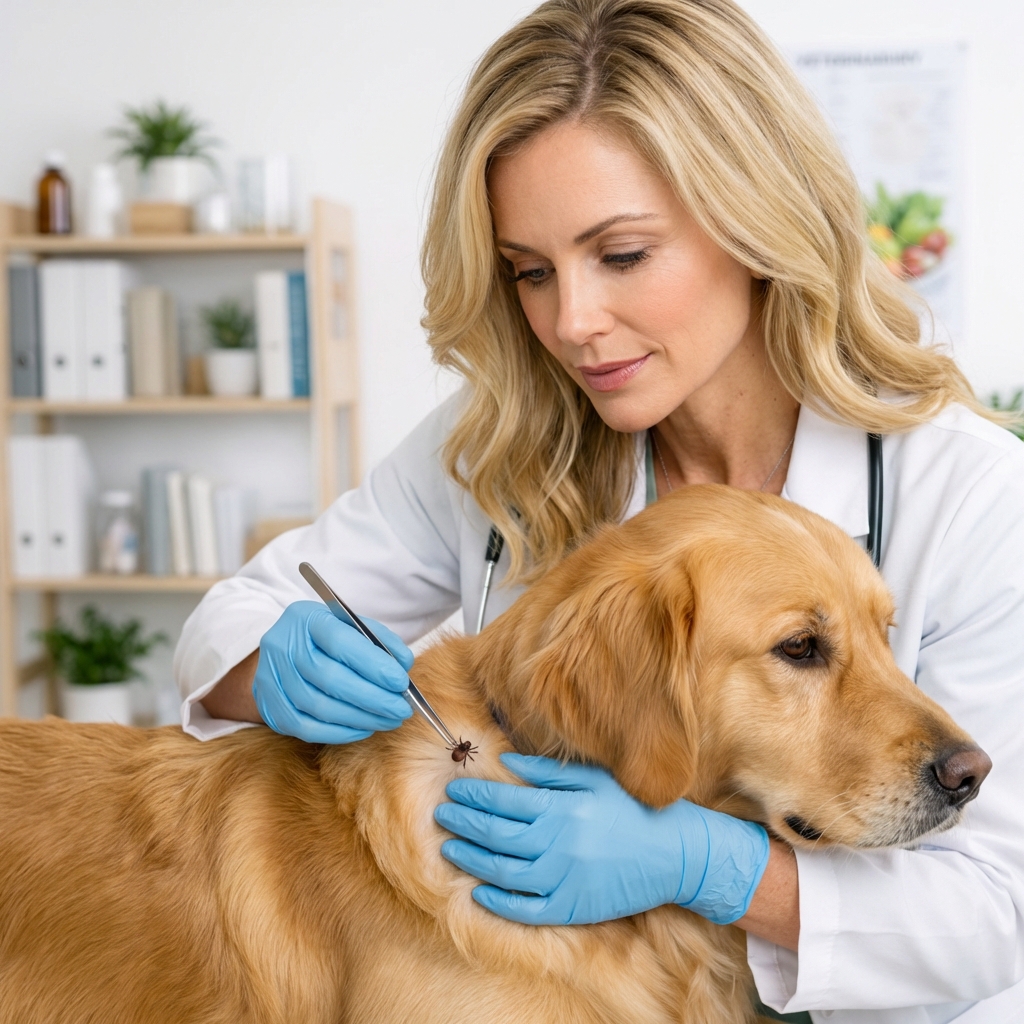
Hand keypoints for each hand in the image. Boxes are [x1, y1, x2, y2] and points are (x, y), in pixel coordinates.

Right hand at [253, 601, 412, 743]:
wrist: (283, 650)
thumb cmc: (326, 638)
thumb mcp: (351, 625)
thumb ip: (379, 641)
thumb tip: (402, 665)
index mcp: (305, 618)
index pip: (340, 641)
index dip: (373, 664)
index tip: (400, 682)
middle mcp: (282, 646)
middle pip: (329, 678)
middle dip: (372, 697)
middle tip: (401, 709)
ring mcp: (271, 678)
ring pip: (319, 706)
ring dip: (361, 718)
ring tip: (389, 720)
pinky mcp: (270, 707)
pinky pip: (307, 729)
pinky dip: (341, 732)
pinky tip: (364, 728)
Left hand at [434, 753, 768, 925]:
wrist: (674, 854)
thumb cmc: (631, 809)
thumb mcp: (593, 780)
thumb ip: (548, 772)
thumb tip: (508, 762)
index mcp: (561, 808)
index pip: (503, 800)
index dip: (474, 795)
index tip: (454, 790)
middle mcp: (557, 844)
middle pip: (496, 834)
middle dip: (464, 822)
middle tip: (442, 815)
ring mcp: (563, 879)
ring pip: (502, 871)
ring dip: (471, 858)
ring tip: (450, 847)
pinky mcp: (571, 908)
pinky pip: (524, 909)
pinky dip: (497, 902)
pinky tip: (477, 892)